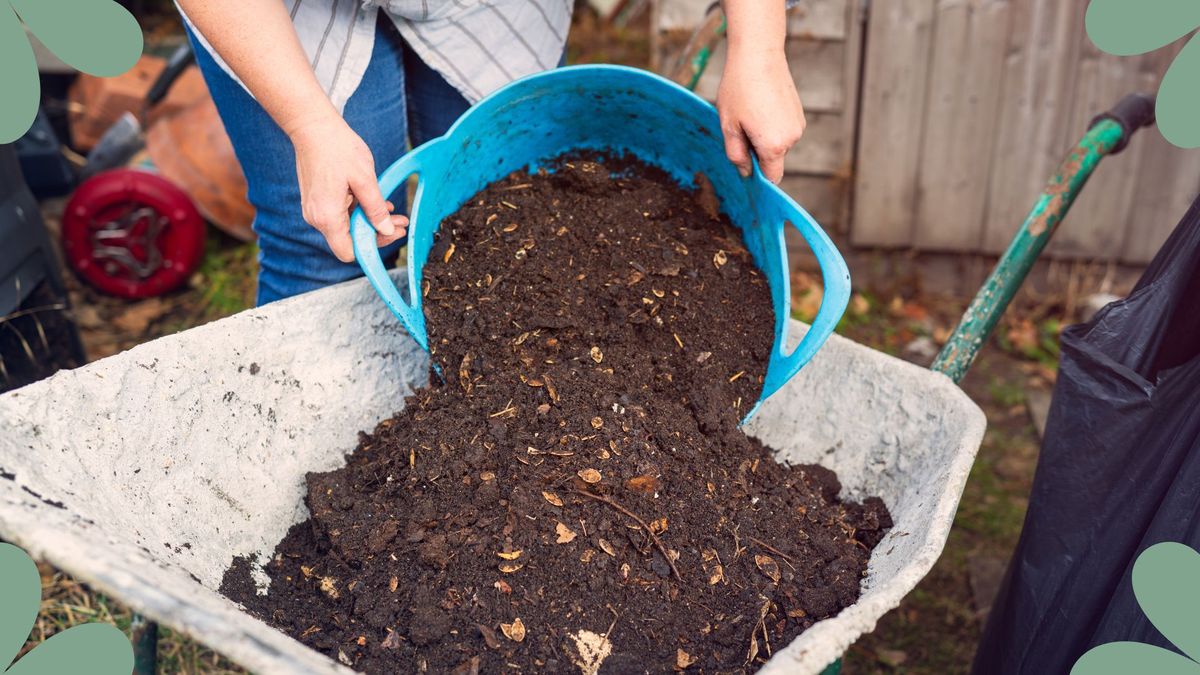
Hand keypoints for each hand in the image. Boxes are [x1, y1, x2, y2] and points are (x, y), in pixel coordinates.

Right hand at [287, 112, 407, 261]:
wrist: (312, 126)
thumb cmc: (337, 148)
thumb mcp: (365, 179)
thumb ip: (376, 208)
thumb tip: (386, 229)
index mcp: (327, 216)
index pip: (349, 252)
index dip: (373, 247)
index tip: (392, 234)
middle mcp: (316, 218)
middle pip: (349, 240)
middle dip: (377, 233)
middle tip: (401, 223)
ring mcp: (314, 209)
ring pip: (346, 227)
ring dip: (370, 221)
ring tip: (394, 210)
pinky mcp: (316, 201)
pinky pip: (339, 214)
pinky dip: (358, 211)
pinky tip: (376, 201)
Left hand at [716, 46, 805, 183]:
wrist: (759, 55)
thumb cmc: (739, 89)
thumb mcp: (729, 126)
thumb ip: (736, 155)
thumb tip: (746, 172)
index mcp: (773, 145)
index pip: (772, 178)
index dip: (758, 177)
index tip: (746, 168)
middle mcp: (792, 138)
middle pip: (774, 160)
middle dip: (757, 152)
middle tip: (741, 128)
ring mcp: (798, 125)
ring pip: (779, 145)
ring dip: (764, 137)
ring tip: (751, 113)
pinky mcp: (799, 113)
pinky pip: (784, 130)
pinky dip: (772, 126)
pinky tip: (761, 106)